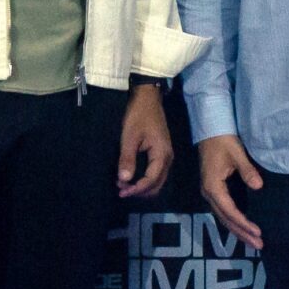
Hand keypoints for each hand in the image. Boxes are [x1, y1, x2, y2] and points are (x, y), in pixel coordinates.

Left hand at [117, 83, 174, 197]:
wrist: (148, 97)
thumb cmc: (138, 115)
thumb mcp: (130, 136)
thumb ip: (127, 158)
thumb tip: (124, 180)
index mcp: (162, 154)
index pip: (151, 180)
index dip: (136, 189)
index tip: (121, 191)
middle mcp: (167, 158)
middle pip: (157, 184)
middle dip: (140, 190)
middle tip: (121, 190)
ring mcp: (166, 155)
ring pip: (157, 180)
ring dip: (142, 186)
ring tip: (124, 184)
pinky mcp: (161, 152)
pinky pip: (155, 172)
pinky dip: (145, 179)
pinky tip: (132, 177)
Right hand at [196, 134, 264, 250]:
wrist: (210, 130)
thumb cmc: (223, 141)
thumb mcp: (237, 154)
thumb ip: (247, 171)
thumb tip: (259, 186)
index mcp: (213, 187)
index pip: (230, 211)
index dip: (244, 223)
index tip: (258, 233)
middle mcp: (209, 194)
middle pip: (226, 219)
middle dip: (242, 233)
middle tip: (258, 246)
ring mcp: (209, 193)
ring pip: (224, 217)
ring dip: (238, 230)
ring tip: (253, 242)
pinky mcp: (213, 190)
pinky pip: (223, 211)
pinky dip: (233, 222)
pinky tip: (243, 228)